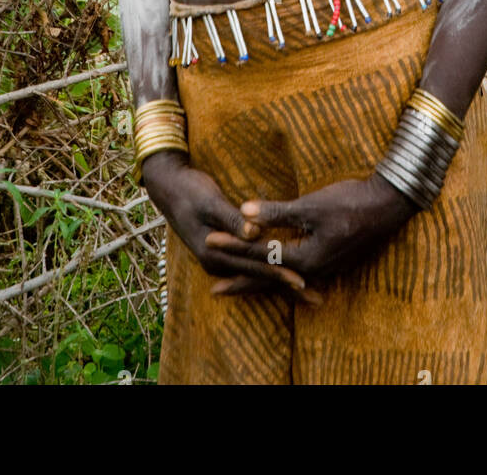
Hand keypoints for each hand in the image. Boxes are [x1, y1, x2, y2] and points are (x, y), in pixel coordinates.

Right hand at [140, 150, 311, 300]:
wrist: (168, 187)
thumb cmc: (190, 190)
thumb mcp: (210, 201)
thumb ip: (232, 219)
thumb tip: (254, 234)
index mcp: (214, 254)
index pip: (255, 267)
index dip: (280, 273)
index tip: (304, 281)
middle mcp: (218, 263)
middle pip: (259, 277)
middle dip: (288, 287)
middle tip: (318, 298)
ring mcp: (221, 260)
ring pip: (257, 274)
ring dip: (283, 283)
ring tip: (310, 294)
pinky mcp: (225, 252)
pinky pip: (252, 266)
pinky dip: (271, 270)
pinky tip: (286, 275)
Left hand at [204, 172, 415, 297]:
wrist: (388, 205)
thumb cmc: (350, 201)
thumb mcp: (311, 205)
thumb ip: (276, 212)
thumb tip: (243, 212)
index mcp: (307, 258)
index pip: (261, 254)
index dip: (234, 246)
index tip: (209, 240)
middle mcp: (314, 271)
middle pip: (270, 278)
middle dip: (241, 280)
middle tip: (214, 288)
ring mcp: (324, 270)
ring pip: (283, 279)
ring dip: (259, 280)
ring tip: (237, 286)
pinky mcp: (330, 263)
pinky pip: (297, 275)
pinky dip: (280, 276)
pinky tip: (274, 277)